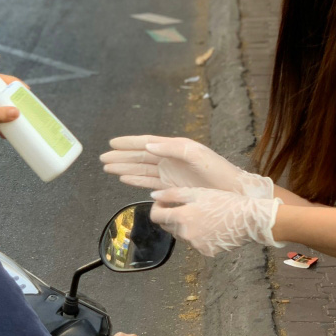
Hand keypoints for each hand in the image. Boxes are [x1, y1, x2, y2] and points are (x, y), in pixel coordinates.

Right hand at [100, 135, 273, 197]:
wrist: (233, 193)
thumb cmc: (218, 171)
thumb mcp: (197, 154)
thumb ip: (172, 148)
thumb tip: (148, 146)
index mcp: (175, 147)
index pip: (146, 143)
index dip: (128, 143)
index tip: (111, 143)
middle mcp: (170, 159)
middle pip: (139, 157)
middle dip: (121, 157)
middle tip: (102, 159)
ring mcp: (170, 174)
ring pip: (141, 169)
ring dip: (124, 168)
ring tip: (108, 168)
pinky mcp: (172, 187)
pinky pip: (149, 182)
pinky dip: (136, 180)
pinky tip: (124, 179)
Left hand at [150, 187, 283, 257]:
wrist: (249, 219)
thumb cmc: (224, 201)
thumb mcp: (198, 192)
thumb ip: (172, 194)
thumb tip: (153, 195)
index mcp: (182, 218)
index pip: (156, 216)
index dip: (157, 208)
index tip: (163, 202)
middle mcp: (186, 234)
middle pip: (167, 226)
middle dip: (170, 216)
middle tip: (183, 206)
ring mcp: (196, 245)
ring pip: (181, 235)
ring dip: (184, 226)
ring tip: (201, 216)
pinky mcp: (206, 252)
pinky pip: (195, 243)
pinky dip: (198, 235)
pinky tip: (210, 226)